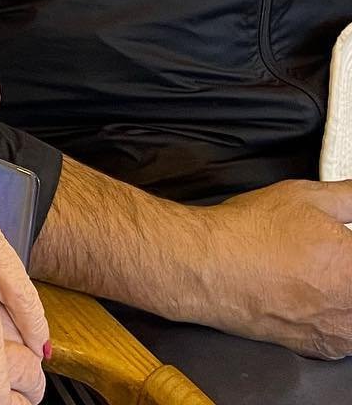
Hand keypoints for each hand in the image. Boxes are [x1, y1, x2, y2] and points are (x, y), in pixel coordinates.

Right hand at [198, 178, 351, 357]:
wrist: (208, 267)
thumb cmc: (249, 235)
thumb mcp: (305, 196)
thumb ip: (349, 196)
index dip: (346, 247)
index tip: (339, 244)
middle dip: (343, 268)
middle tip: (326, 256)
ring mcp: (343, 333)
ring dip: (342, 295)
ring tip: (316, 275)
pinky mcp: (323, 349)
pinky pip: (344, 335)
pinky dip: (333, 317)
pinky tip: (310, 296)